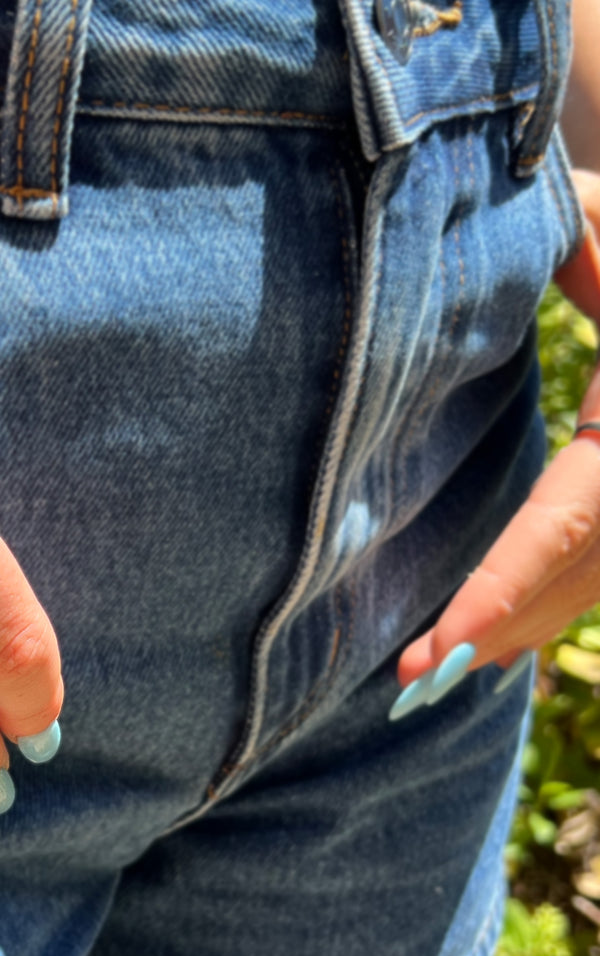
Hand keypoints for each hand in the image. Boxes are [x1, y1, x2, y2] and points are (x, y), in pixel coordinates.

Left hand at [395, 170, 599, 705]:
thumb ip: (583, 237)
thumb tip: (522, 236)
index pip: (564, 523)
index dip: (502, 590)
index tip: (441, 650)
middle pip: (576, 574)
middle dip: (497, 629)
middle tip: (411, 682)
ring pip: (597, 583)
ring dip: (524, 629)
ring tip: (442, 671)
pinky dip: (552, 602)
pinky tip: (502, 637)